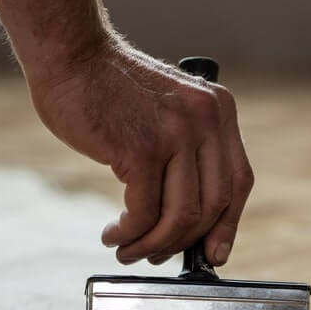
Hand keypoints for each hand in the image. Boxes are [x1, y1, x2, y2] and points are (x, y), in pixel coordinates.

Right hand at [29, 39, 252, 265]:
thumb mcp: (168, 112)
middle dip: (184, 242)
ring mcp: (176, 133)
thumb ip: (187, 153)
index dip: (227, 224)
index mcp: (219, 111)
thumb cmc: (109, 89)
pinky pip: (145, 213)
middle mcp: (206, 120)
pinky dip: (130, 234)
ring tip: (129, 249)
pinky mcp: (142, 148)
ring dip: (154, 245)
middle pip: (213, 205)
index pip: (239, 181)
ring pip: (181, 216)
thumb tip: (191, 222)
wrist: (71, 54)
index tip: (214, 253)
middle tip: (157, 255)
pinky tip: (114, 234)